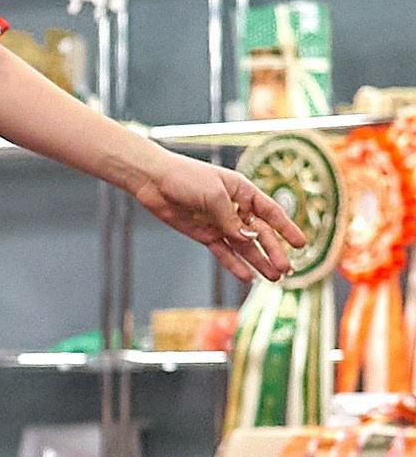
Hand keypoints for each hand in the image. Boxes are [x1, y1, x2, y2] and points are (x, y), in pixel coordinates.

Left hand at [131, 149, 306, 282]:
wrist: (154, 181)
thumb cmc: (186, 178)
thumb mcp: (213, 195)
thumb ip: (231, 219)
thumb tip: (248, 238)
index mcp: (244, 192)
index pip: (271, 212)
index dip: (287, 228)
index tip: (301, 244)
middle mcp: (236, 209)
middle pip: (260, 234)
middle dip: (273, 252)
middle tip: (286, 270)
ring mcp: (221, 223)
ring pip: (244, 246)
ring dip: (258, 261)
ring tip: (274, 278)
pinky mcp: (205, 235)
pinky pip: (223, 252)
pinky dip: (234, 264)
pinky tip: (246, 277)